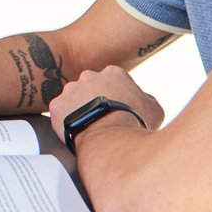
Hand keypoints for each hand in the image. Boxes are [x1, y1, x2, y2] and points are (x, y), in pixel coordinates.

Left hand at [48, 66, 164, 143]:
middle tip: (101, 119)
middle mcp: (89, 76)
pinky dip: (65, 121)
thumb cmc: (134, 124)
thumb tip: (143, 98)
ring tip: (88, 127)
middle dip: (95, 100)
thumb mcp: (154, 109)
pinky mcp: (57, 105)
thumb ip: (146, 98)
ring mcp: (70, 89)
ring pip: (73, 99)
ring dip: (79, 110)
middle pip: (91, 87)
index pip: (114, 80)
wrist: (110, 138)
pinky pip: (60, 112)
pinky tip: (75, 131)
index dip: (116, 96)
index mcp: (113, 73)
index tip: (117, 108)